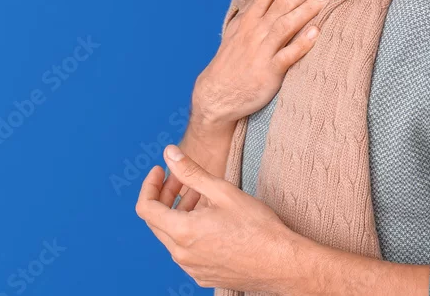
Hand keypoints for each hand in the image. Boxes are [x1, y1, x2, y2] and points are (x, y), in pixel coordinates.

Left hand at [137, 145, 300, 291]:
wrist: (284, 264)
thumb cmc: (257, 227)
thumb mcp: (221, 191)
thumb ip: (190, 171)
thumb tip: (169, 153)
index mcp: (182, 233)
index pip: (145, 208)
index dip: (149, 185)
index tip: (160, 171)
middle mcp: (182, 255)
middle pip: (156, 221)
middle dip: (165, 196)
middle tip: (182, 179)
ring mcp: (193, 268)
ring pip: (172, 237)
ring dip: (178, 213)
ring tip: (201, 195)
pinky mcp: (204, 276)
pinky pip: (186, 251)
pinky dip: (189, 231)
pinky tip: (210, 219)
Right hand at [162, 0, 336, 211]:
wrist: (217, 96)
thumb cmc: (232, 62)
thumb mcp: (237, 31)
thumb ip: (253, 12)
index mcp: (248, 18)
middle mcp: (255, 30)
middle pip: (282, 0)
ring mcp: (261, 51)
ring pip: (286, 24)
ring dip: (307, 8)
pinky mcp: (268, 72)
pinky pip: (287, 55)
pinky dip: (301, 43)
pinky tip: (316, 32)